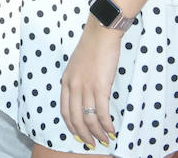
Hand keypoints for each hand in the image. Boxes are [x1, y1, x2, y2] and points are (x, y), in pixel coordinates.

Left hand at [60, 20, 120, 147]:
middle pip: (75, 118)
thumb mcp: (77, 65)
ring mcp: (86, 87)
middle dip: (84, 134)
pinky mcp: (100, 87)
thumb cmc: (92, 47)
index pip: (64, 110)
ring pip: (89, 118)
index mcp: (66, 81)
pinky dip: (107, 125)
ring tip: (105, 140)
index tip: (78, 134)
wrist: (101, 33)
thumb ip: (79, 81)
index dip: (71, 125)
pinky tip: (112, 130)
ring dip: (97, 133)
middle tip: (92, 144)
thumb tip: (86, 96)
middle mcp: (73, 86)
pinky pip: (102, 112)